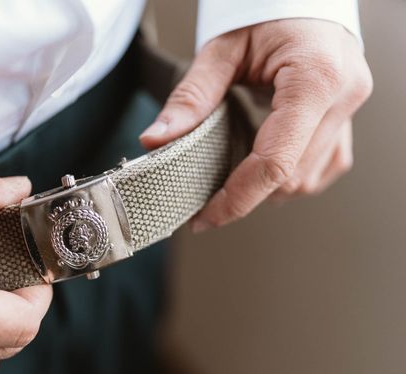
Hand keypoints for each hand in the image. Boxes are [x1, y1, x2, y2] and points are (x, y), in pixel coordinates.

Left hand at [140, 19, 372, 231]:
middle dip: (246, 196)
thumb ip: (191, 97)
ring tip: (231, 181)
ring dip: (267, 189)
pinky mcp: (347, 119)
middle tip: (206, 201)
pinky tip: (263, 166)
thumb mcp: (221, 48)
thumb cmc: (266, 9)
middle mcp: (343, 98)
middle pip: (291, 178)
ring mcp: (350, 111)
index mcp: (314, 79)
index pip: (275, 162)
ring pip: (308, 180)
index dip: (237, 199)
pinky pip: (323, 167)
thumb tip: (156, 141)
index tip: (204, 218)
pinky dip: (289, 176)